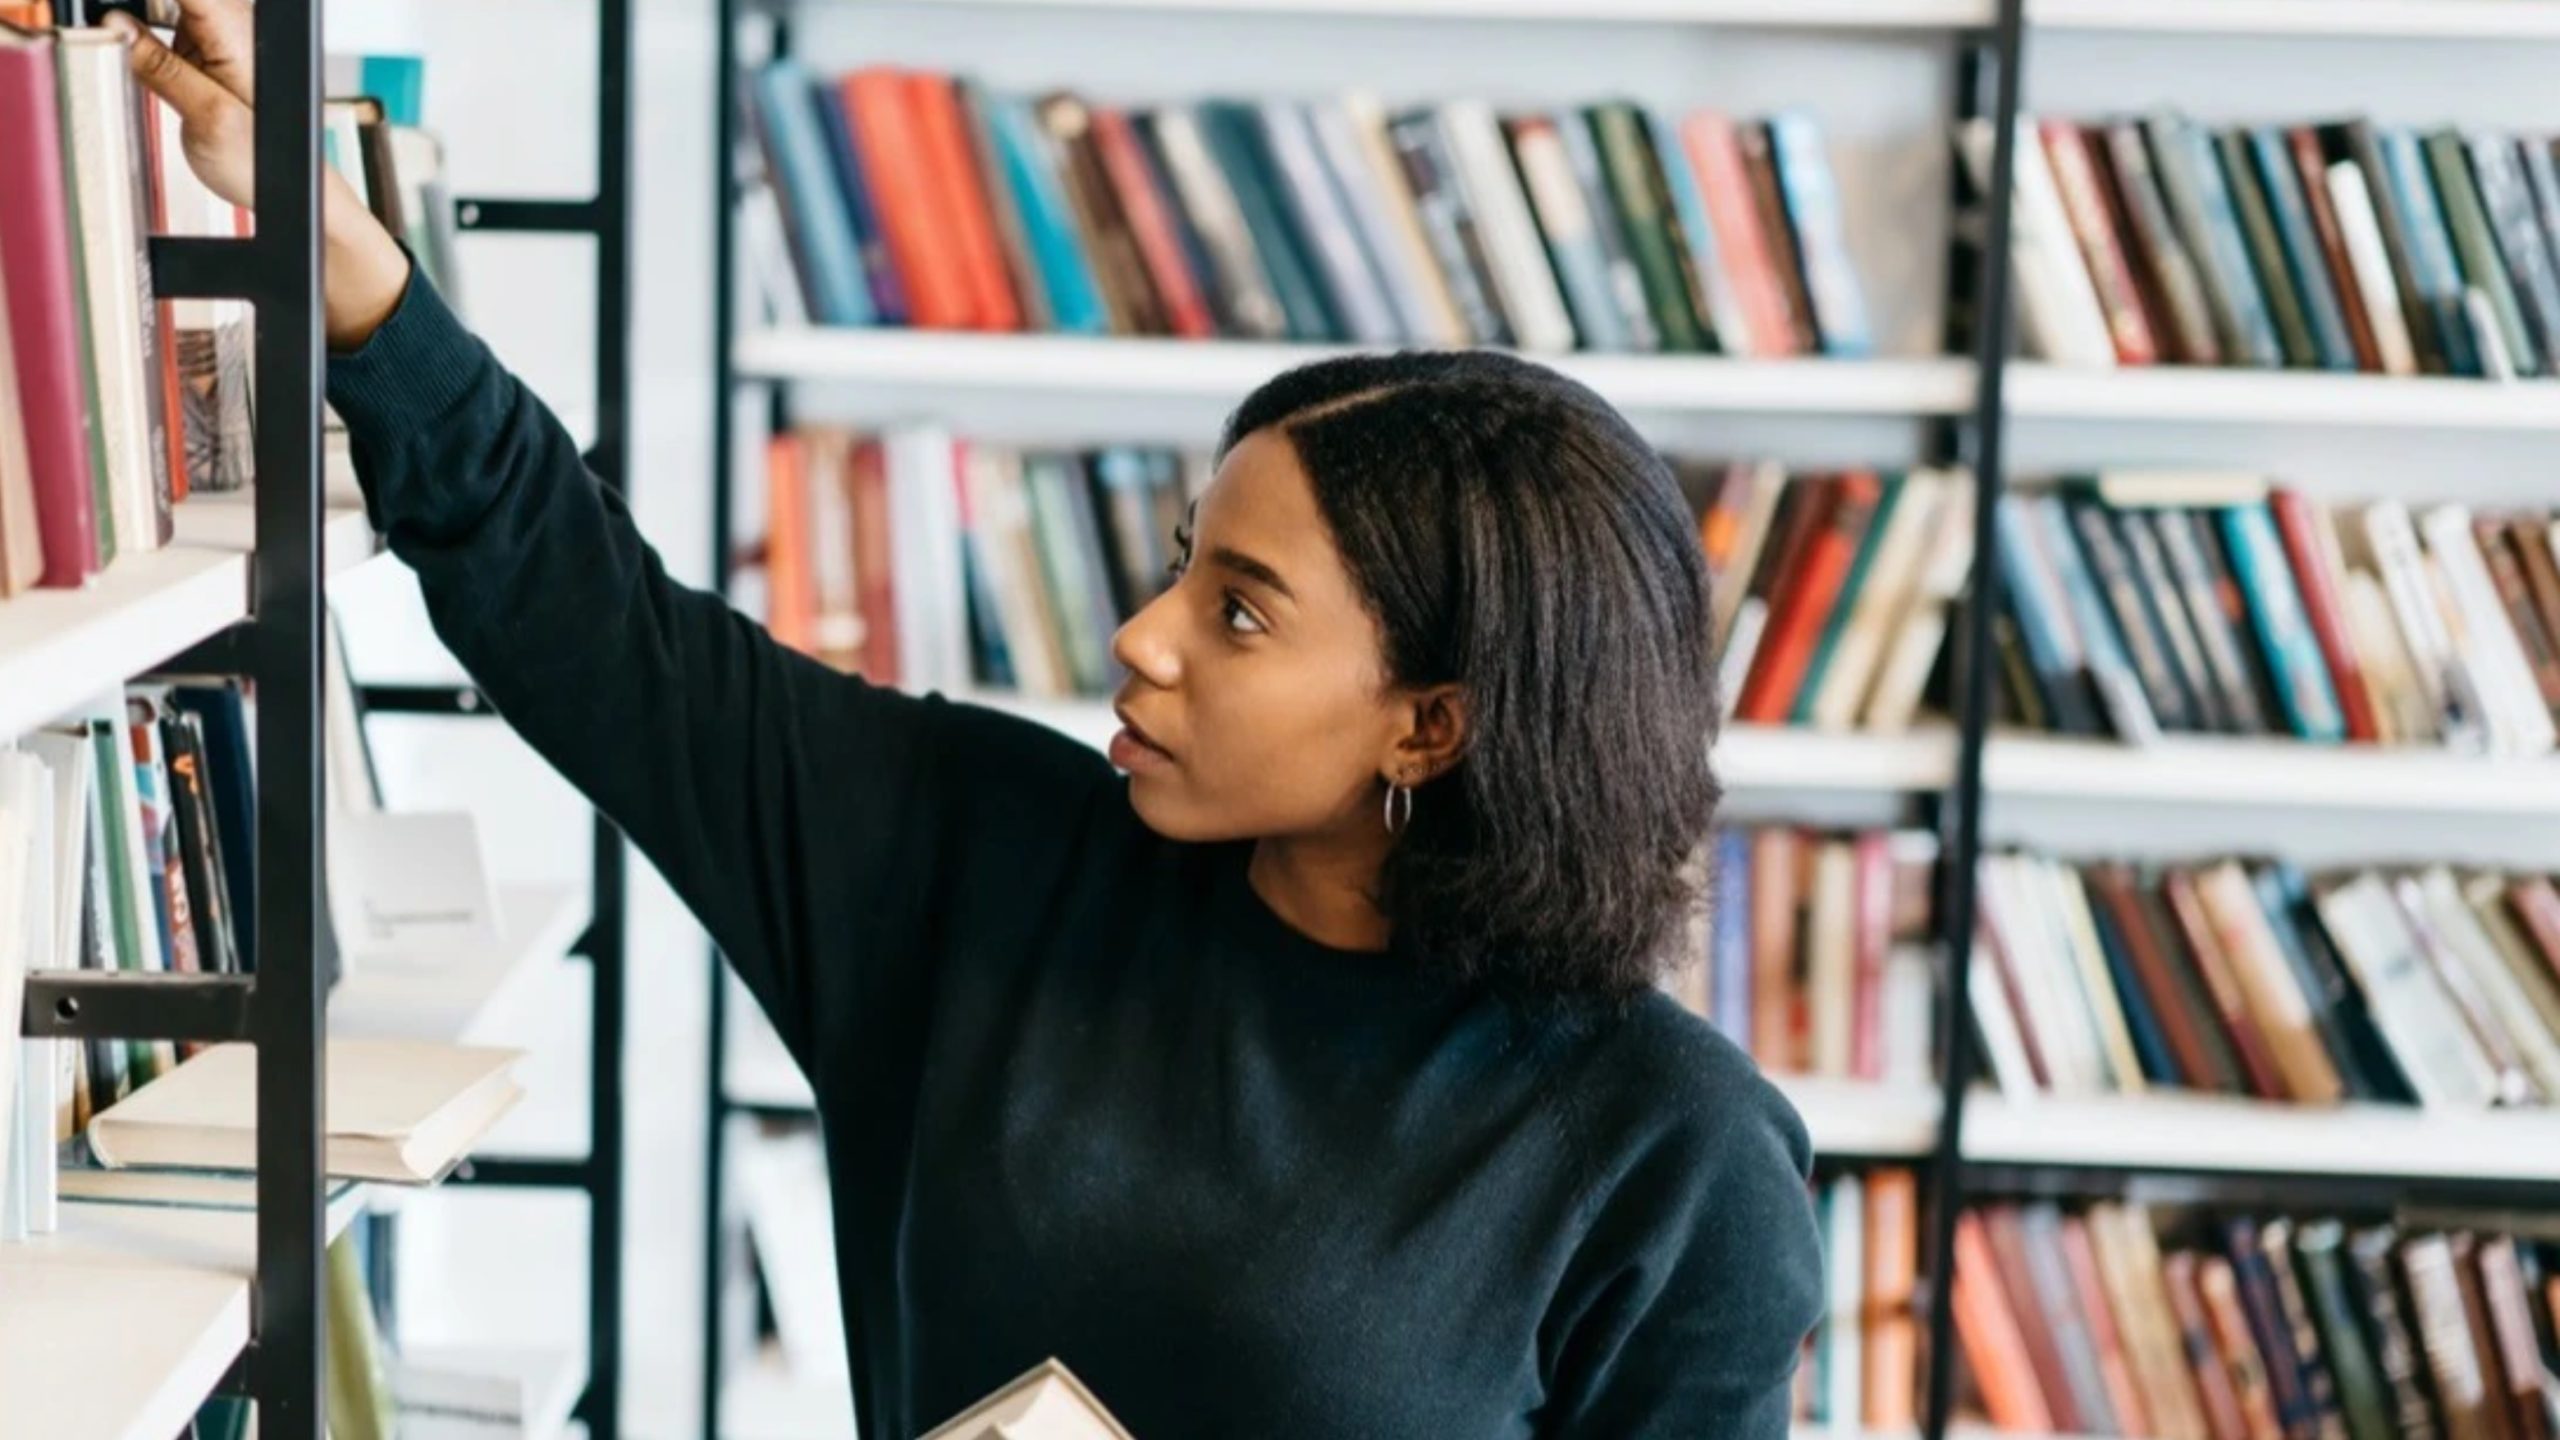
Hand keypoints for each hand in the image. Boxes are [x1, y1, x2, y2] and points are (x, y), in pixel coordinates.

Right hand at [109, 0, 411, 348]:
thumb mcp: (206, 117)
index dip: (140, 3)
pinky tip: (144, 60)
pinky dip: (145, 37)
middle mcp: (233, 21)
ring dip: (139, 25)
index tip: (114, 19)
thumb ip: (159, 66)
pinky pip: (164, 22)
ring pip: (163, 3)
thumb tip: (114, 26)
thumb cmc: (265, 162)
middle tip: (126, 48)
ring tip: (144, 64)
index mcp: (237, 28)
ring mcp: (219, 31)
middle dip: (136, 15)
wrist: (289, 191)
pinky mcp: (205, 47)